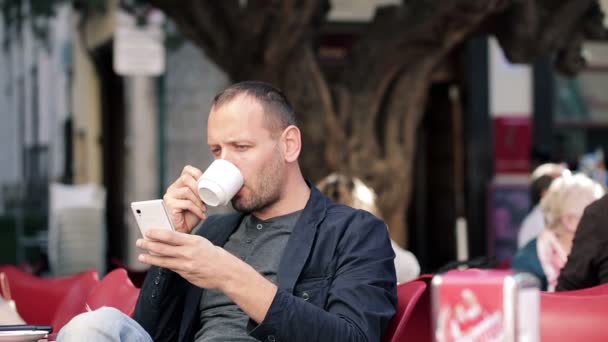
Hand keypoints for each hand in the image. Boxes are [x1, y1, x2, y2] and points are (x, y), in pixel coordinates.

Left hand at [137, 228, 277, 322]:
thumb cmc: (213, 255)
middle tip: (139, 242)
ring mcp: (186, 265)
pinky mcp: (185, 274)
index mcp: (193, 241)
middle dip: (149, 244)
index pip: (170, 236)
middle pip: (163, 248)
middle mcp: (188, 253)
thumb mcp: (201, 242)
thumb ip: (185, 241)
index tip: (147, 231)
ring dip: (150, 257)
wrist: (225, 271)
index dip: (157, 233)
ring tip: (141, 255)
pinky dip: (161, 264)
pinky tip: (154, 262)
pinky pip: (171, 268)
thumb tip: (168, 239)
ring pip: (164, 260)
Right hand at [163, 165, 206, 233]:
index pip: (187, 170)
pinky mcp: (170, 206)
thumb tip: (214, 184)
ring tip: (203, 209)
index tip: (206, 183)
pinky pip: (186, 203)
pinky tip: (201, 214)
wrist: (184, 232)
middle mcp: (172, 189)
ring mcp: (169, 197)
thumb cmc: (191, 216)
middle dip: (199, 188)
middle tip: (205, 198)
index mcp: (179, 184)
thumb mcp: (199, 201)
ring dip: (199, 201)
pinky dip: (197, 209)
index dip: (198, 173)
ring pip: (187, 191)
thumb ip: (201, 192)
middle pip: (186, 178)